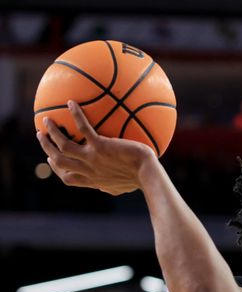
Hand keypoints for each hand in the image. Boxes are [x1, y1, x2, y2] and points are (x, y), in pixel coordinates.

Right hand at [36, 100, 156, 195]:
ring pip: (63, 145)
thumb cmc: (140, 180)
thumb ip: (110, 185)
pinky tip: (71, 103)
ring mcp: (92, 158)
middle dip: (47, 148)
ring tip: (47, 120)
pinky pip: (83, 128)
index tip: (51, 159)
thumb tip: (108, 186)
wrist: (148, 175)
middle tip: (41, 136)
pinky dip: (76, 115)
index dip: (56, 169)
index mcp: (92, 180)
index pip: (68, 177)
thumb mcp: (120, 186)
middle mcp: (88, 170)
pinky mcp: (100, 146)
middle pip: (59, 161)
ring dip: (52, 132)